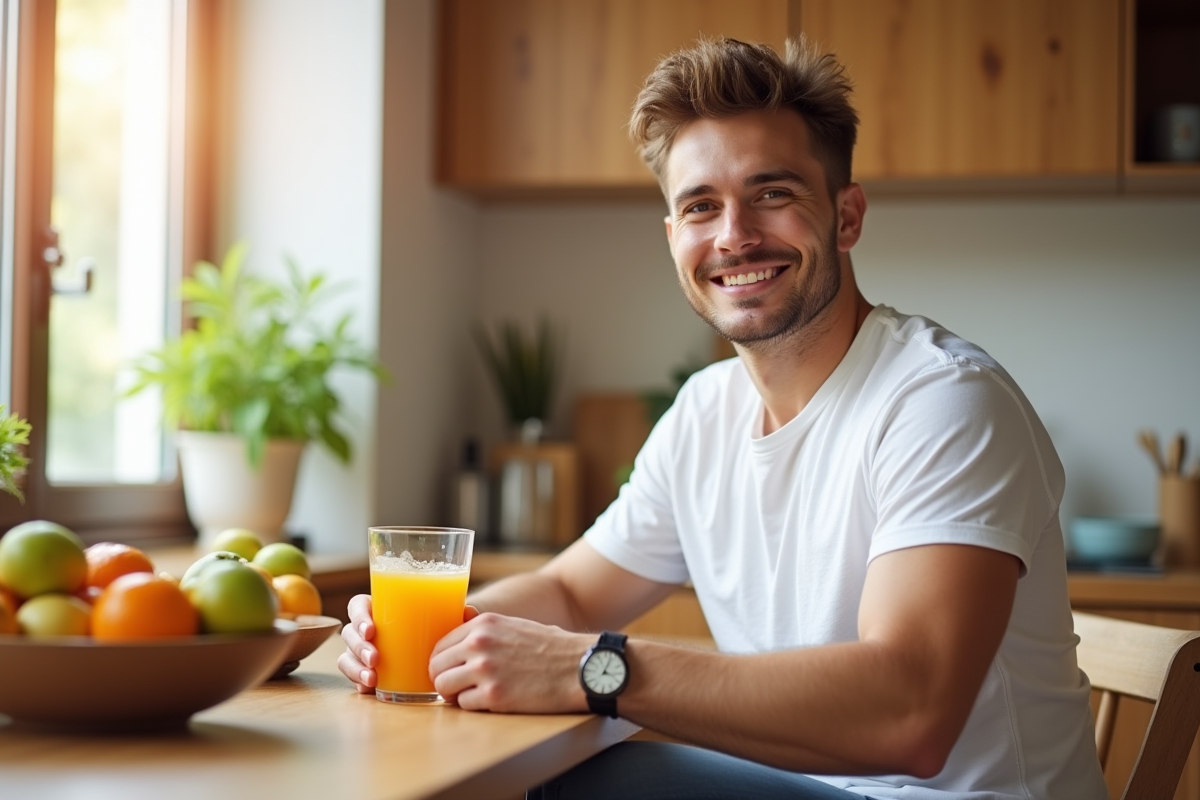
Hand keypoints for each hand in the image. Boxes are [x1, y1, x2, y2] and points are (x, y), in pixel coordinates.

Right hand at [337, 596, 482, 694]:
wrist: (443, 648)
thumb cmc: (441, 625)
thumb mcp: (448, 618)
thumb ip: (457, 614)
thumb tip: (469, 611)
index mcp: (382, 608)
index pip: (359, 605)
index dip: (359, 616)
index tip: (372, 629)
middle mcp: (369, 629)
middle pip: (350, 632)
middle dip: (359, 646)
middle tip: (376, 658)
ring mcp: (365, 650)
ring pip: (347, 655)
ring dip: (355, 667)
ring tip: (373, 678)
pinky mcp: (368, 670)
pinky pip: (354, 674)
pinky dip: (357, 681)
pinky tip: (368, 688)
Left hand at [429, 612, 592, 712]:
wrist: (579, 667)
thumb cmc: (551, 648)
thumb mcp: (514, 626)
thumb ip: (485, 631)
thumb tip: (459, 634)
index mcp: (483, 624)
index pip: (440, 644)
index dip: (442, 661)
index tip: (450, 670)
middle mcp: (479, 643)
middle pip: (436, 667)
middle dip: (444, 679)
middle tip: (457, 688)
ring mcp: (485, 670)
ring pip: (443, 688)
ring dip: (454, 695)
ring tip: (471, 696)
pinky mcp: (495, 696)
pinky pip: (464, 705)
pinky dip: (474, 707)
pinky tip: (491, 702)